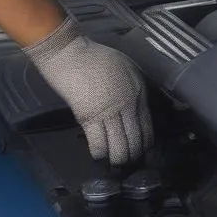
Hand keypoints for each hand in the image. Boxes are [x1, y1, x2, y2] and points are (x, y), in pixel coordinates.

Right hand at [24, 16, 152, 165]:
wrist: (69, 52)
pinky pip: (99, 143)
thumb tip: (136, 107)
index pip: (147, 126)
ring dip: (118, 159)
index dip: (145, 143)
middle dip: (133, 156)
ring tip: (114, 164)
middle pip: (135, 140)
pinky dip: (100, 153)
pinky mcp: (89, 117)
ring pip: (119, 146)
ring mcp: (109, 111)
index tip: (142, 151)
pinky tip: (98, 155)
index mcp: (138, 92)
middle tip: (129, 163)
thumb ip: (134, 87)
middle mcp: (127, 104)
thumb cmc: (95, 56)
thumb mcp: (126, 66)